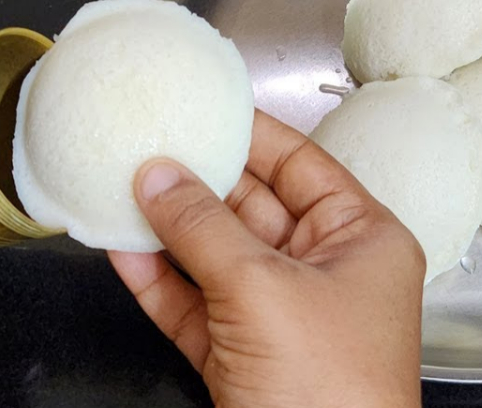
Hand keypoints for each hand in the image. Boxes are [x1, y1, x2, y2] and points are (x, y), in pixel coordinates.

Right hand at [109, 112, 424, 407]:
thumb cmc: (331, 394)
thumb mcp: (264, 291)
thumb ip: (204, 228)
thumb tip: (159, 177)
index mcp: (360, 240)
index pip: (299, 164)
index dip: (249, 131)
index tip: (202, 103)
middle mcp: (324, 272)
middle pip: (250, 206)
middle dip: (195, 179)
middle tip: (145, 144)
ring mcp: (280, 316)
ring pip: (214, 256)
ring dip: (166, 228)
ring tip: (120, 188)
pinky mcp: (241, 357)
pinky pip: (194, 305)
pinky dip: (158, 281)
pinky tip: (122, 249)